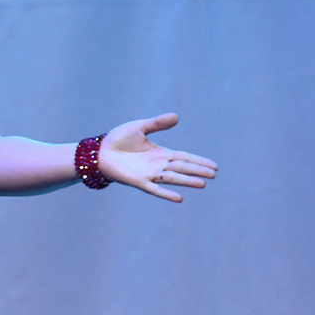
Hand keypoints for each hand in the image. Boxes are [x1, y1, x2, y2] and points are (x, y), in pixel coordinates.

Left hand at [97, 113, 217, 201]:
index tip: (214, 166)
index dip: (199, 161)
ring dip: (187, 181)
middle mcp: (158, 165)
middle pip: (182, 168)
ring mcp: (149, 174)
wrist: (100, 151)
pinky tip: (179, 198)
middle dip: (198, 171)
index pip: (184, 158)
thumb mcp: (140, 127)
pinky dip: (166, 194)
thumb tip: (176, 116)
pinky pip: (155, 189)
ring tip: (203, 183)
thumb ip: (157, 124)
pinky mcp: (138, 181)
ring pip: (172, 178)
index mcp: (160, 153)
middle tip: (214, 174)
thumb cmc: (118, 140)